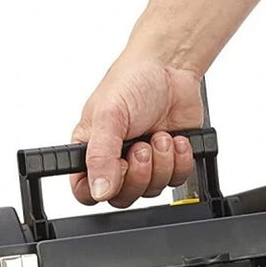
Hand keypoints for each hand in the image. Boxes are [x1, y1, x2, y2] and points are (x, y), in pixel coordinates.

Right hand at [71, 53, 204, 208]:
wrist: (171, 68)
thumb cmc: (133, 81)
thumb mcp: (109, 116)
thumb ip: (101, 156)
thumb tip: (98, 190)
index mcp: (90, 150)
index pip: (85, 192)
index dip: (102, 190)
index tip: (117, 168)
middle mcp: (116, 161)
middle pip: (123, 198)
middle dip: (138, 174)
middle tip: (142, 146)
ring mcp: (144, 164)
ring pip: (151, 191)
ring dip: (161, 163)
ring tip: (159, 135)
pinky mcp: (169, 163)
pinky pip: (175, 181)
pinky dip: (179, 161)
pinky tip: (176, 140)